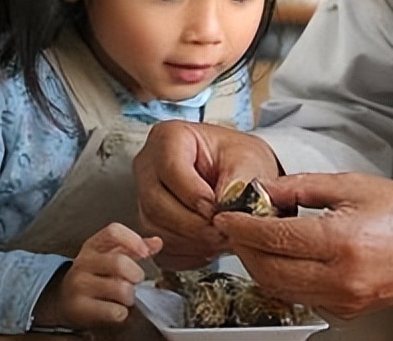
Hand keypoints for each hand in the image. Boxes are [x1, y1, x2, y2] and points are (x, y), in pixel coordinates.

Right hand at [33, 223, 162, 328]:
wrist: (64, 297)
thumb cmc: (94, 273)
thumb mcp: (111, 255)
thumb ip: (136, 247)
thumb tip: (157, 242)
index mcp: (94, 245)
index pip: (113, 232)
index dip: (133, 240)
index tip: (145, 252)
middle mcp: (83, 262)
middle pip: (119, 262)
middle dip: (136, 274)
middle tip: (135, 280)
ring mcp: (79, 285)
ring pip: (119, 288)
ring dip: (130, 295)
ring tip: (126, 296)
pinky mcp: (78, 307)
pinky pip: (112, 311)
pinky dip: (121, 312)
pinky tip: (117, 309)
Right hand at [132, 121, 280, 269]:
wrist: (239, 172)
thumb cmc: (239, 159)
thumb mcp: (248, 160)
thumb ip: (239, 181)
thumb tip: (223, 207)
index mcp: (168, 138)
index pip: (171, 169)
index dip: (195, 195)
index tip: (218, 209)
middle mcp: (149, 166)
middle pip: (156, 203)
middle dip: (193, 224)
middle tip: (222, 232)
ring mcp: (144, 195)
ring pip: (155, 228)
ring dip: (190, 242)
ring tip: (221, 240)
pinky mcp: (149, 222)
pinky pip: (158, 247)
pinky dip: (186, 254)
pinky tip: (209, 248)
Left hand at [212, 173, 392, 317]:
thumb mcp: (355, 185)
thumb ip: (304, 188)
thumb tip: (264, 190)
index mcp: (342, 240)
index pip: (275, 237)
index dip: (243, 226)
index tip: (226, 214)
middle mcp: (340, 277)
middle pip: (269, 269)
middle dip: (244, 248)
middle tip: (234, 226)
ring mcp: (344, 299)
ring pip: (280, 289)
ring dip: (259, 265)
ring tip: (254, 240)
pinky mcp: (347, 310)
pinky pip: (301, 298)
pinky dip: (282, 279)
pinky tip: (282, 257)